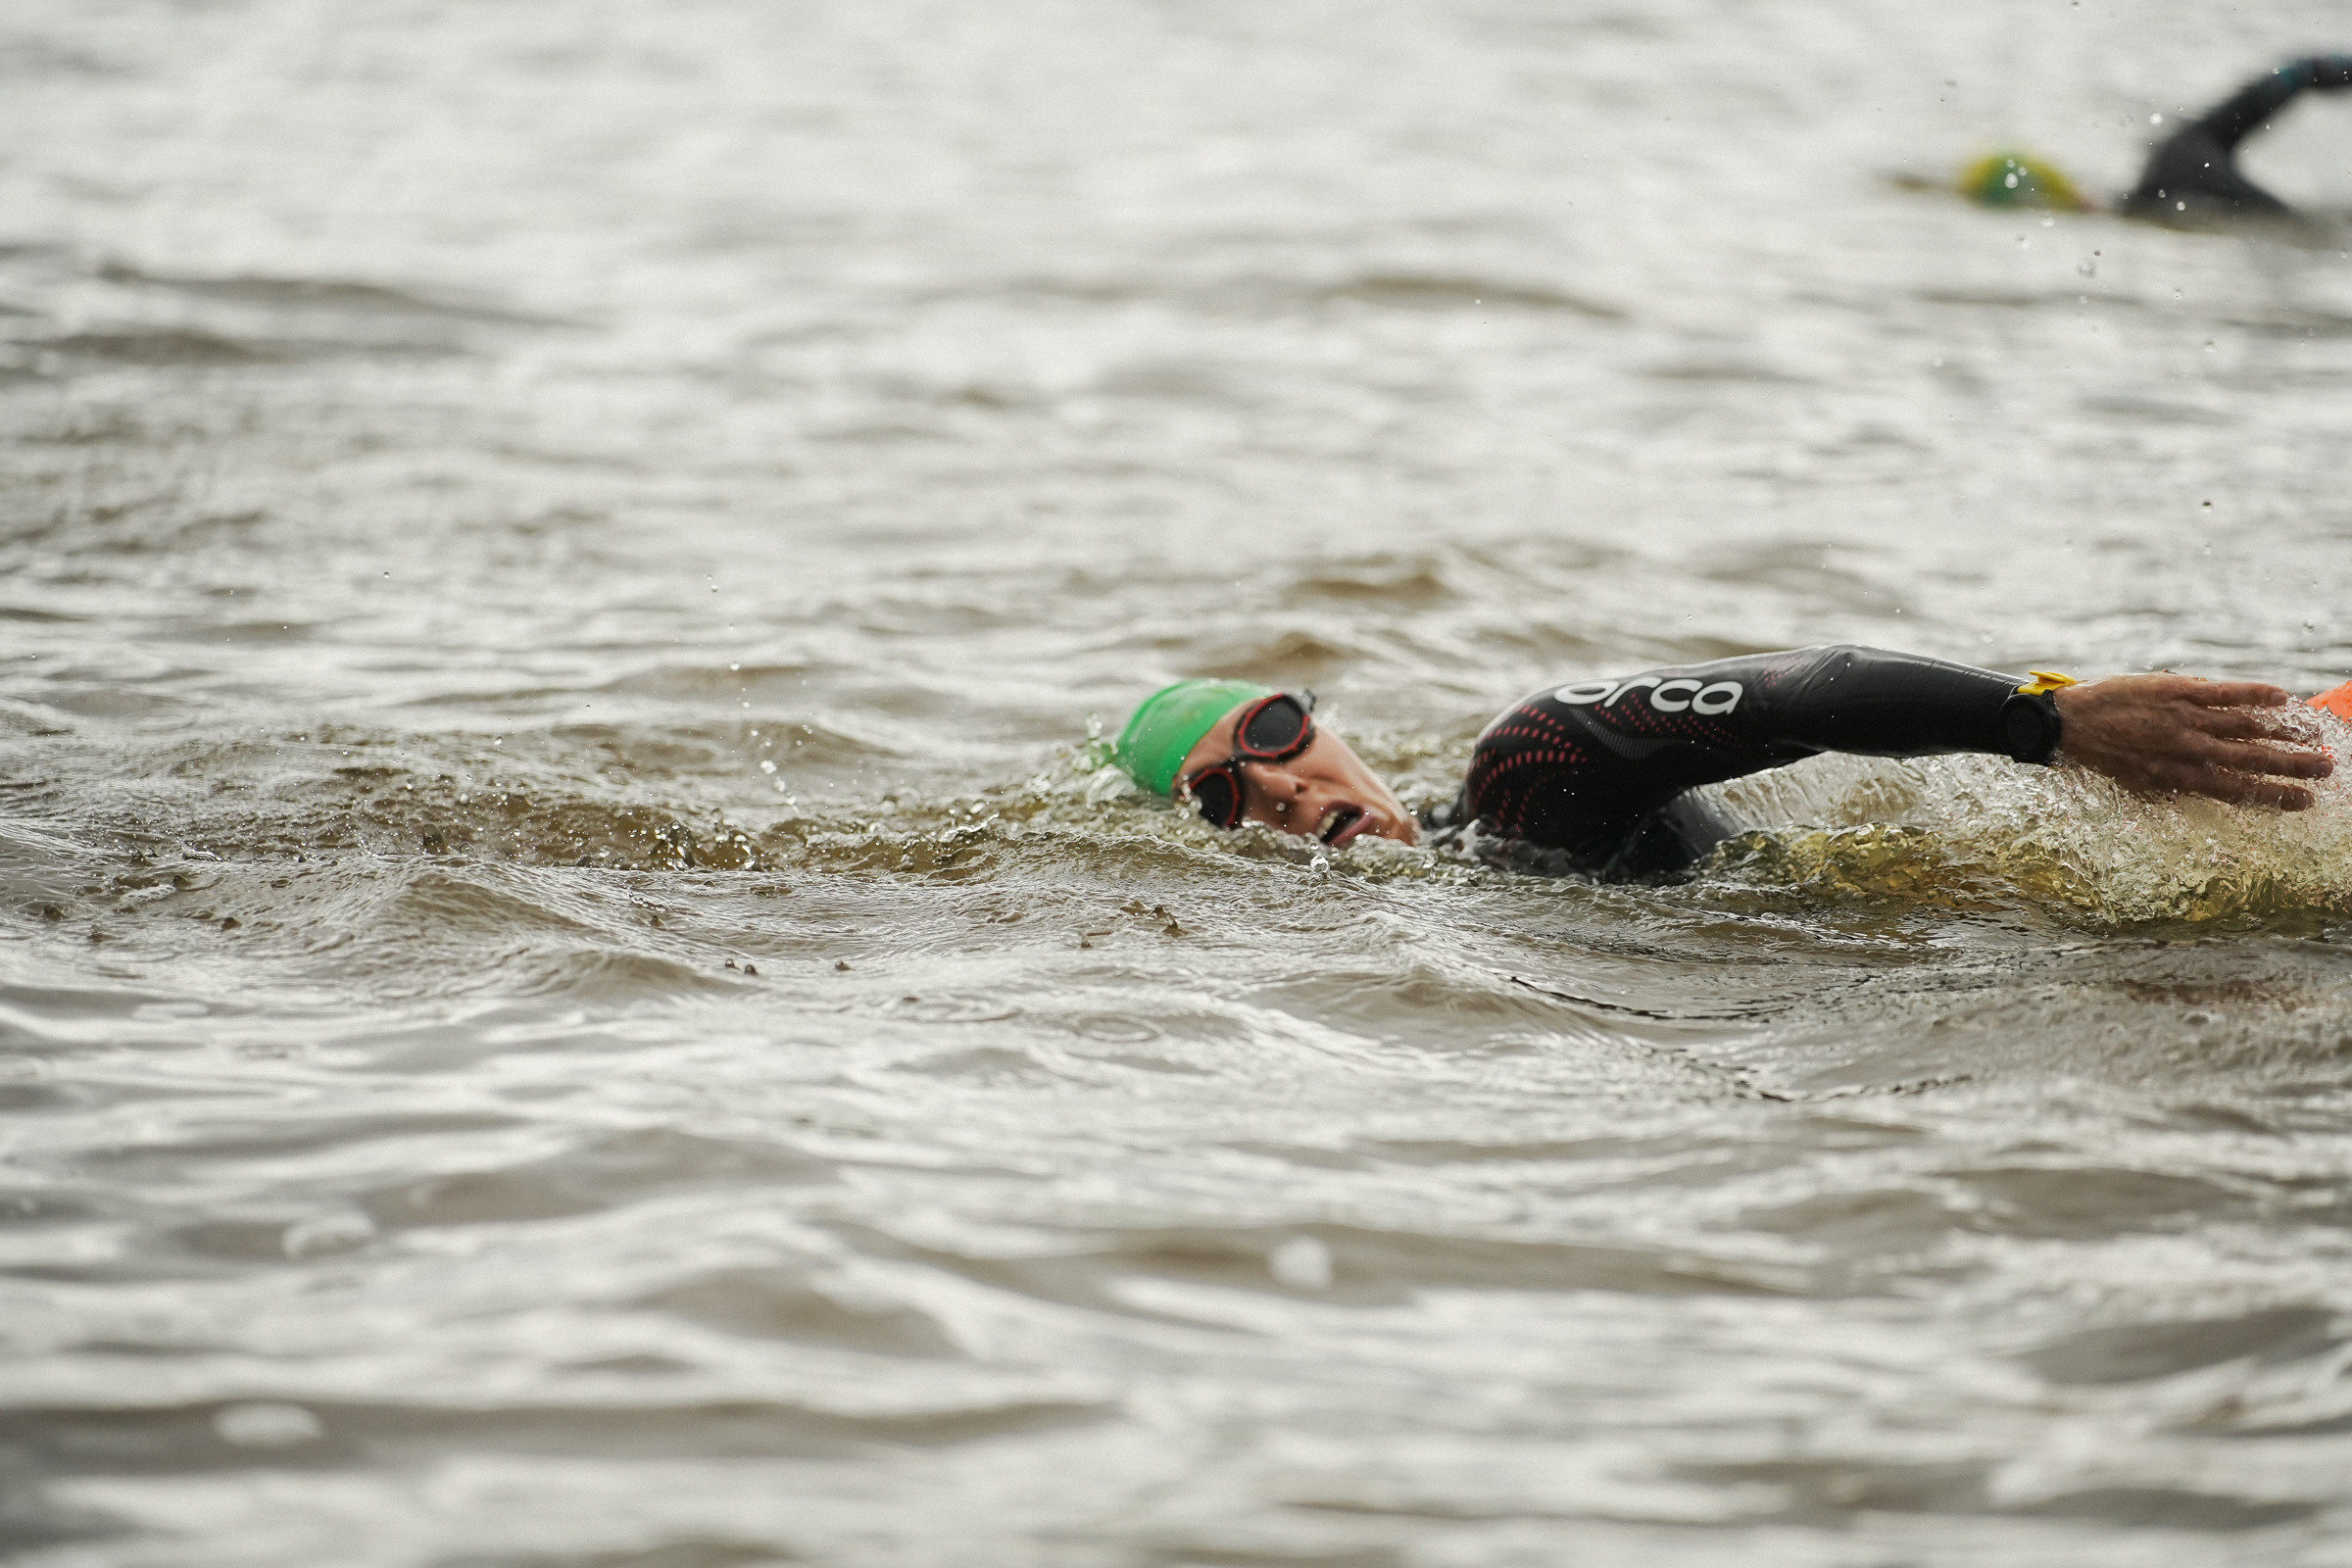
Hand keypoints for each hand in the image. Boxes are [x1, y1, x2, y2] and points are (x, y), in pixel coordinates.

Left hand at [2052, 676, 2333, 809]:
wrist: (2069, 724)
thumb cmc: (2104, 756)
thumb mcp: (2138, 785)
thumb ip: (2175, 789)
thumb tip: (2206, 797)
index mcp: (2180, 778)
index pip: (2237, 791)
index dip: (2274, 797)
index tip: (2305, 802)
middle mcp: (2187, 751)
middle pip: (2250, 761)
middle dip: (2292, 767)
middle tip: (2326, 770)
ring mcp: (2184, 720)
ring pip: (2244, 728)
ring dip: (2283, 733)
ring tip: (2313, 737)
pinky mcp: (2176, 691)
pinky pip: (2223, 693)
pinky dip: (2253, 694)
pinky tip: (2282, 696)